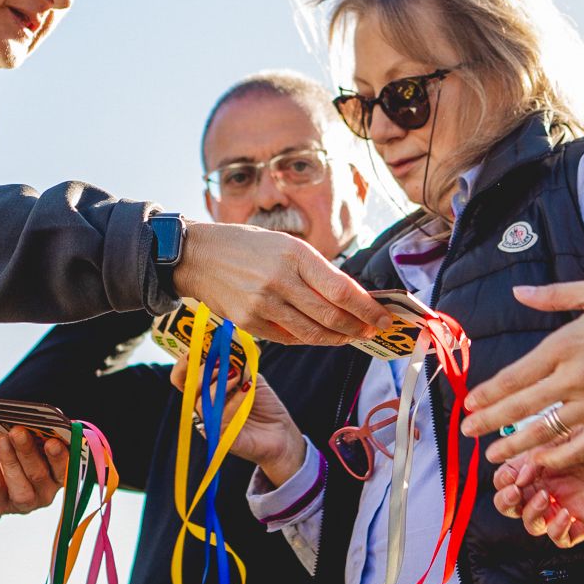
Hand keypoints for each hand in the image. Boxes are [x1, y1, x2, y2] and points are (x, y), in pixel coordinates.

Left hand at [0, 425, 69, 516]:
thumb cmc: (24, 454)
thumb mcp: (35, 446)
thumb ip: (38, 436)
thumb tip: (31, 420)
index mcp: (59, 477)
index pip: (64, 469)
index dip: (59, 457)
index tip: (52, 442)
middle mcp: (44, 494)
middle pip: (38, 475)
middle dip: (27, 451)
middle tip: (17, 431)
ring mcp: (22, 504)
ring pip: (17, 483)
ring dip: (8, 457)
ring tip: (1, 436)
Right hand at [169, 361, 308, 486]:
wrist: (281, 431)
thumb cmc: (263, 403)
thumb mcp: (249, 375)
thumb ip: (237, 361)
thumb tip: (230, 341)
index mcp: (205, 391)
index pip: (182, 377)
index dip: (184, 363)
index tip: (196, 349)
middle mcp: (203, 408)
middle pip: (188, 388)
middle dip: (202, 371)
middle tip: (220, 362)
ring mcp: (210, 424)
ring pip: (201, 403)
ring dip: (220, 384)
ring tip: (238, 375)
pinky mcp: (221, 440)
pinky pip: (220, 418)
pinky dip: (234, 400)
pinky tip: (247, 389)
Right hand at [173, 221, 389, 346]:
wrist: (199, 256)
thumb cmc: (248, 246)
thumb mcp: (286, 244)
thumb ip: (317, 270)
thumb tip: (353, 298)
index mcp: (295, 254)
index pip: (342, 290)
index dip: (367, 309)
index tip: (383, 319)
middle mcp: (280, 279)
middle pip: (331, 316)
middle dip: (358, 328)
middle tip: (372, 332)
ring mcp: (262, 304)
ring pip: (312, 334)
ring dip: (337, 339)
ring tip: (350, 337)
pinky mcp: (248, 322)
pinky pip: (288, 338)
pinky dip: (308, 339)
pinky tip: (319, 336)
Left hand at [459, 280, 583, 467]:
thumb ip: (553, 296)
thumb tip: (518, 292)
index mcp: (565, 344)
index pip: (515, 375)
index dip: (489, 392)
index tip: (471, 402)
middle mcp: (573, 377)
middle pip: (521, 406)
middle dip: (490, 421)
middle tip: (468, 432)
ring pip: (545, 430)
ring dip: (515, 445)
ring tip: (494, 456)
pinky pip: (581, 445)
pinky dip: (559, 456)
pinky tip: (541, 462)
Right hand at [493, 417, 583, 548]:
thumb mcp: (575, 431)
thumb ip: (548, 446)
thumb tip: (522, 463)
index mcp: (543, 461)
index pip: (509, 476)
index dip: (503, 478)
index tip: (511, 473)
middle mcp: (551, 484)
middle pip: (512, 504)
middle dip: (505, 501)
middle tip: (515, 492)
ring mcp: (568, 504)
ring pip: (532, 523)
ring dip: (530, 514)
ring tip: (546, 497)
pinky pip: (561, 538)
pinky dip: (556, 530)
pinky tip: (565, 513)